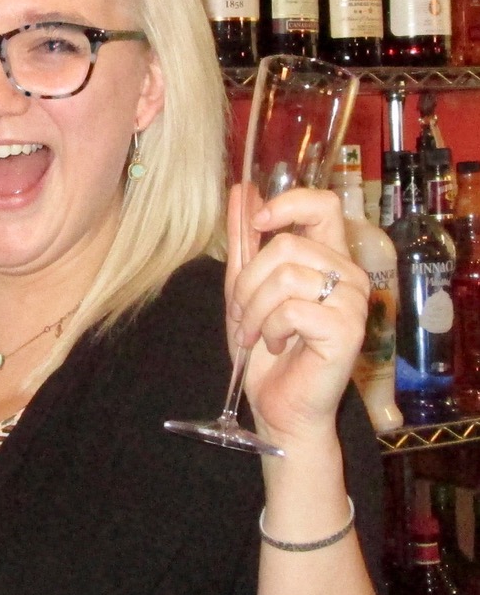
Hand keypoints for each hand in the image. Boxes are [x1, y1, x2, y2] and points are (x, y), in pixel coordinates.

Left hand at [224, 183, 368, 451]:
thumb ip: (246, 240)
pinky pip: (292, 309)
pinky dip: (269, 329)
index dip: (287, 204)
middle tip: (244, 315)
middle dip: (247, 282)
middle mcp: (348, 274)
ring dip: (254, 309)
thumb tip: (242, 189)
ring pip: (284, 276)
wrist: (280, 405)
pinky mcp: (347, 330)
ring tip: (255, 333)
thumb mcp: (245, 286)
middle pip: (285, 245)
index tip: (258, 223)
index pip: (323, 204)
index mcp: (328, 257)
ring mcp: (352, 302)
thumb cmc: (266, 347)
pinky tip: (276, 345)